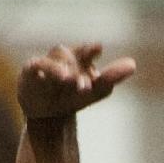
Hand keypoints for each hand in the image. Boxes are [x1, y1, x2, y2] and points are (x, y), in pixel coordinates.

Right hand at [17, 43, 135, 121]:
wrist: (48, 113)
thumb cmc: (73, 96)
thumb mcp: (95, 90)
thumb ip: (111, 77)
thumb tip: (133, 64)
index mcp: (80, 58)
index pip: (86, 51)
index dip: (90, 50)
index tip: (97, 48)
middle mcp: (64, 57)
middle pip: (71, 57)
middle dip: (78, 70)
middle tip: (87, 86)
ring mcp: (47, 63)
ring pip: (55, 59)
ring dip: (61, 69)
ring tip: (68, 79)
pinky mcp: (30, 71)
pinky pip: (36, 64)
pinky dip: (46, 68)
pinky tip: (55, 76)